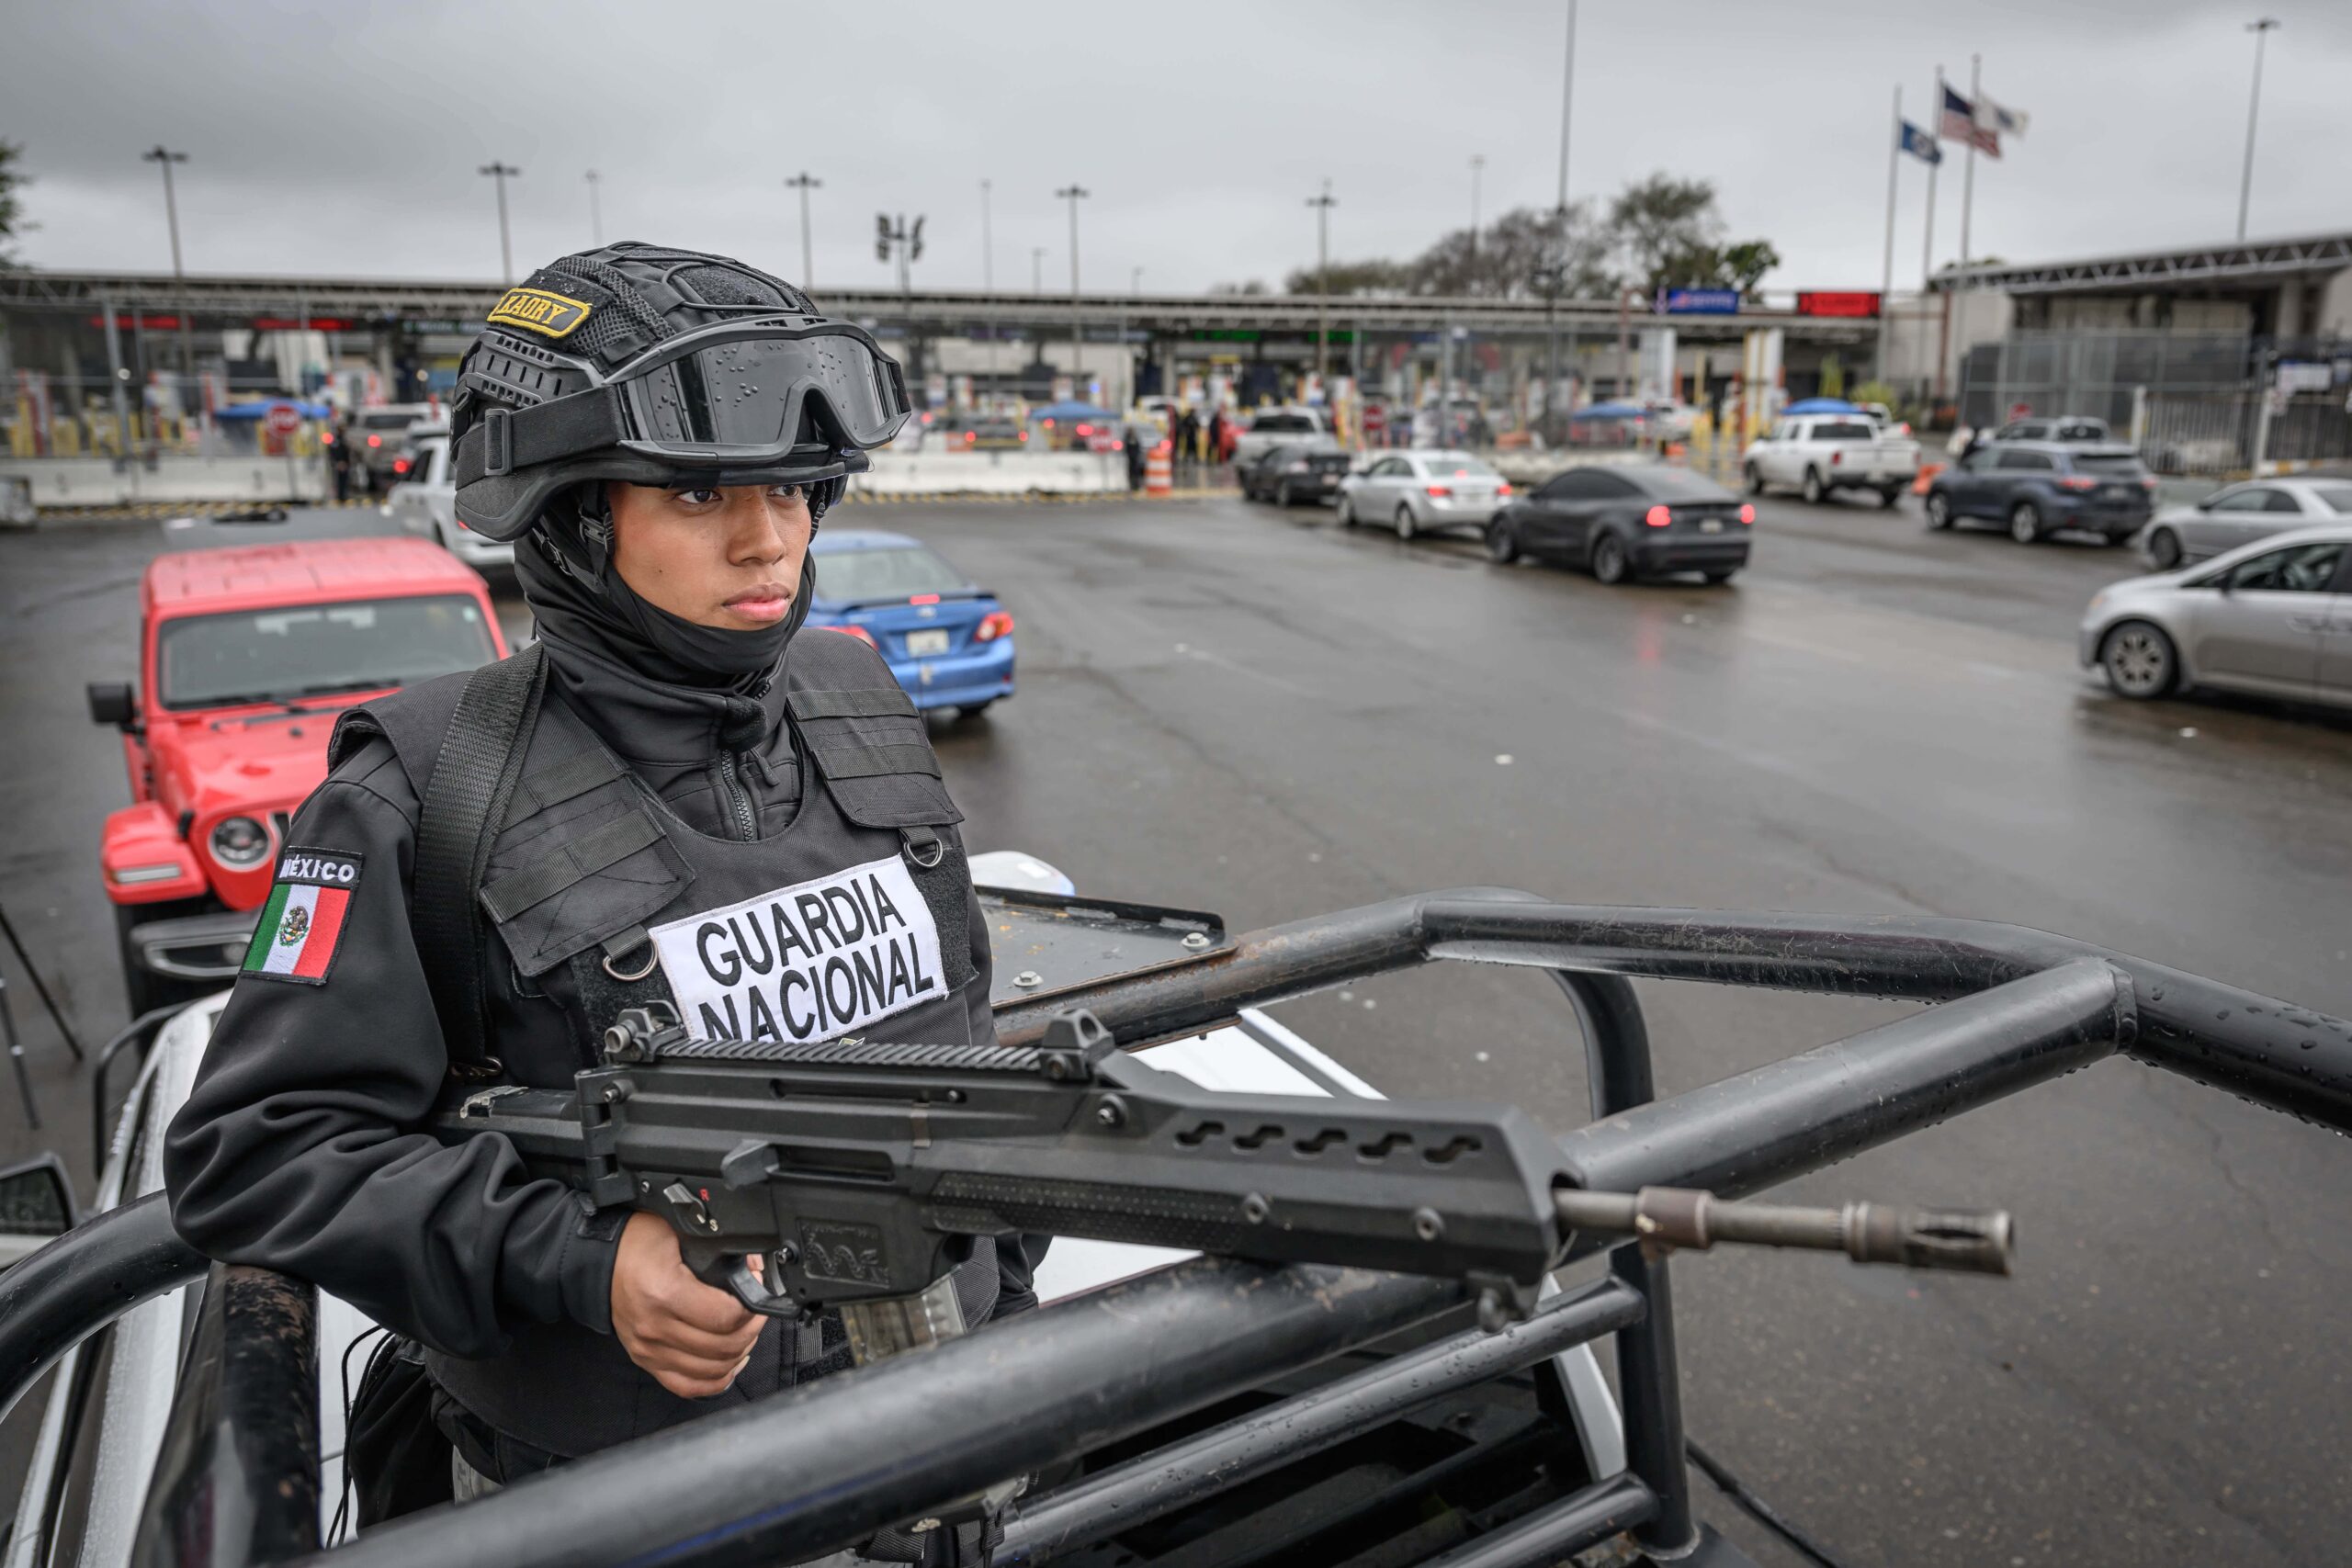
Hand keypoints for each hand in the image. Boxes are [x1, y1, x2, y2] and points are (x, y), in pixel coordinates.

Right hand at [609, 1212, 763, 1397]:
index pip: (726, 1316)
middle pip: (724, 1347)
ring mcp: (649, 1349)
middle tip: (757, 1312)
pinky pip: (689, 1386)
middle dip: (752, 1329)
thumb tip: (756, 1268)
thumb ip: (720, 1251)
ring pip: (713, 1370)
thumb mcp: (682, 1232)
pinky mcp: (646, 1361)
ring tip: (745, 1332)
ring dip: (739, 1353)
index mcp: (665, 1292)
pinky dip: (716, 1379)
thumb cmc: (641, 1243)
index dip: (752, 1307)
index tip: (757, 1291)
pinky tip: (731, 1361)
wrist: (602, 1261)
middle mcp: (655, 1327)